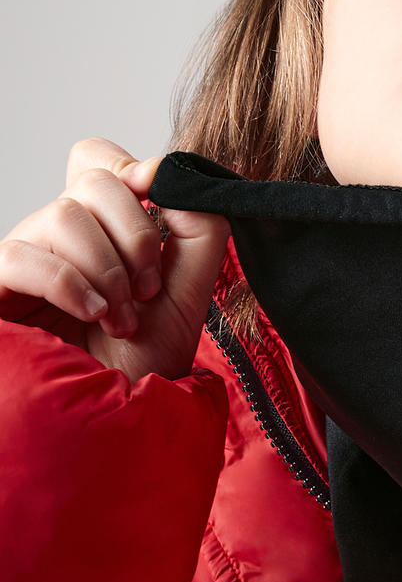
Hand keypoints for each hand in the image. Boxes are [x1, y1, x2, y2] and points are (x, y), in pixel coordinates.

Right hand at [0, 137, 228, 382]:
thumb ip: (199, 224)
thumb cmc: (145, 359)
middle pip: (93, 179)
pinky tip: (92, 315)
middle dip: (136, 235)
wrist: (116, 421)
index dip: (133, 170)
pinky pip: (22, 255)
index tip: (163, 211)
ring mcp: (25, 258)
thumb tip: (168, 171)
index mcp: (102, 226)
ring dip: (107, 269)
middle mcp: (60, 235)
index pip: (99, 159)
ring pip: (64, 214)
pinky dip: (69, 283)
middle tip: (146, 289)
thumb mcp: (190, 288)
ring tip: (119, 317)